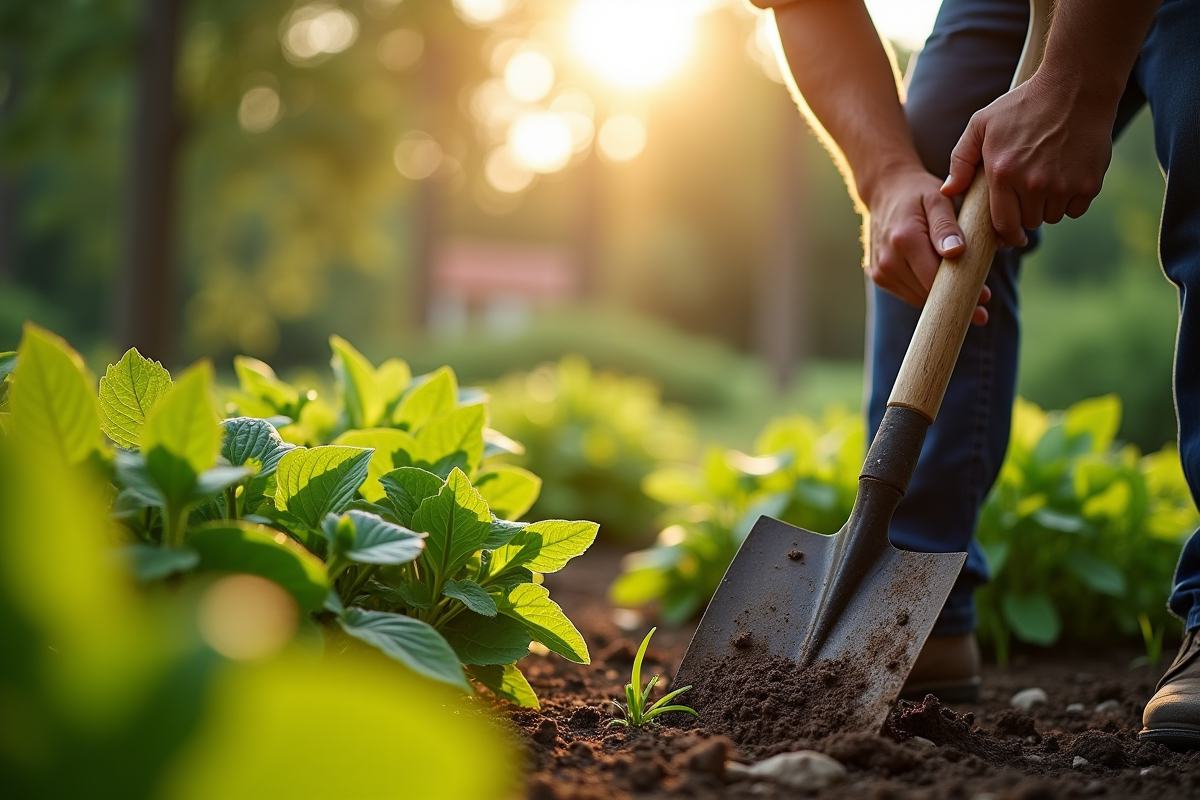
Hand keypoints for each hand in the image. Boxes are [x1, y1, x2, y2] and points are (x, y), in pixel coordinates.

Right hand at [864, 167, 991, 325]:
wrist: (884, 190)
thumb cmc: (917, 193)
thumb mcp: (937, 199)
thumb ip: (946, 226)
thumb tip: (956, 252)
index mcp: (904, 240)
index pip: (934, 279)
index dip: (960, 291)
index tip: (984, 298)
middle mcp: (888, 260)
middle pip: (926, 293)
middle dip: (954, 298)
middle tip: (982, 303)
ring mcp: (880, 271)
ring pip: (917, 297)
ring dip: (940, 298)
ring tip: (964, 294)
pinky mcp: (878, 276)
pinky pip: (907, 293)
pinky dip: (925, 290)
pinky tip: (939, 283)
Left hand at [941, 74, 1114, 247]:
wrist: (1076, 86)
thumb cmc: (1023, 105)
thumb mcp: (982, 124)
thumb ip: (962, 160)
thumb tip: (949, 192)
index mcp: (1003, 173)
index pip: (1003, 224)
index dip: (1006, 234)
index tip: (1009, 236)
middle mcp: (1033, 184)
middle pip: (1029, 222)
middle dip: (1026, 213)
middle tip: (1028, 192)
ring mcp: (1063, 185)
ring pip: (1053, 217)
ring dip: (1049, 206)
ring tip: (1047, 180)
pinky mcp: (1089, 183)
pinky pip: (1076, 209)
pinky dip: (1071, 200)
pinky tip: (1067, 177)